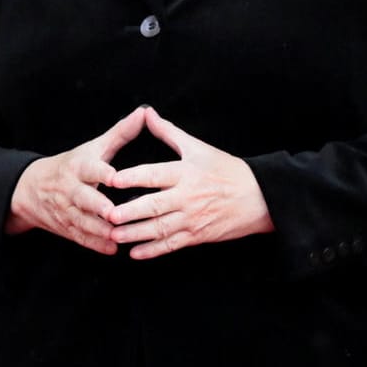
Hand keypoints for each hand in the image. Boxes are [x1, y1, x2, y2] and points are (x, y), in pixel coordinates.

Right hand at [8, 106, 147, 253]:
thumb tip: (144, 112)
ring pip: (82, 220)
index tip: (114, 177)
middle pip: (82, 197)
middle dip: (97, 206)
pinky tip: (112, 248)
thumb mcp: (92, 147)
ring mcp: (66, 209)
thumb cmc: (71, 164)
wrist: (31, 188)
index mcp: (78, 166)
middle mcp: (70, 188)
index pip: (89, 168)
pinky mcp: (66, 227)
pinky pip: (80, 237)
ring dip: (99, 229)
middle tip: (114, 212)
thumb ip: (120, 133)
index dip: (101, 172)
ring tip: (118, 235)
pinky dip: (95, 244)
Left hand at [105, 106, 272, 259]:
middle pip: (154, 205)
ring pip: (160, 228)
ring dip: (135, 234)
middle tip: (108, 215)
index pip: (155, 174)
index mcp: (186, 172)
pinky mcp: (197, 236)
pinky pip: (172, 245)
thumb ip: (168, 132)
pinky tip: (136, 253)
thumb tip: (147, 113)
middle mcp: (187, 196)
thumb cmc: (227, 169)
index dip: (133, 177)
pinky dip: (153, 250)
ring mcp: (192, 218)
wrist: (259, 197)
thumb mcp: (198, 147)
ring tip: (114, 236)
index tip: (113, 180)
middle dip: (130, 212)